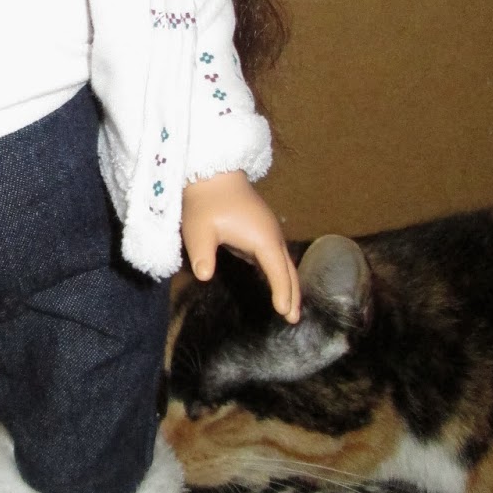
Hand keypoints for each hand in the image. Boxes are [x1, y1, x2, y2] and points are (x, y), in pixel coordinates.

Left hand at [181, 170, 299, 321]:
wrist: (212, 173)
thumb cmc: (206, 203)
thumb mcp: (199, 231)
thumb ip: (202, 255)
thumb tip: (204, 276)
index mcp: (262, 239)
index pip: (278, 272)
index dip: (282, 293)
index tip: (285, 313)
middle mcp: (272, 236)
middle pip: (288, 270)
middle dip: (292, 294)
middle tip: (293, 319)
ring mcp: (269, 231)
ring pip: (284, 263)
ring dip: (288, 284)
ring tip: (290, 307)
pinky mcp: (262, 229)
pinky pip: (276, 256)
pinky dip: (280, 272)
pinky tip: (275, 283)